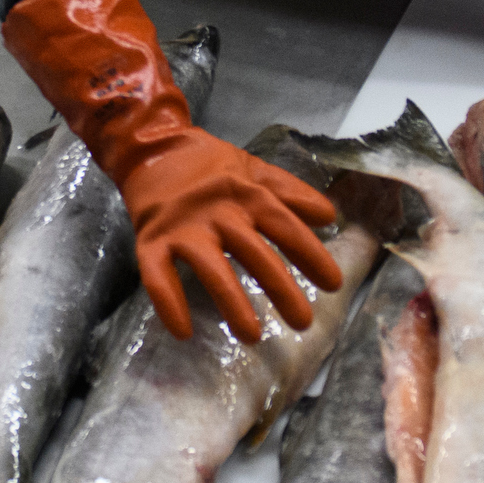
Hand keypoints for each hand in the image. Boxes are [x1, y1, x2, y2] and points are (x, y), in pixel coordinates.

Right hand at [1, 0, 341, 338]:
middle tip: (303, 322)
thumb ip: (290, 193)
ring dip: (231, 302)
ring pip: (210, 268)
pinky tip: (182, 332)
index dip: (311, 255)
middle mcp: (218, 212)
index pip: (285, 226)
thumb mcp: (253, 171)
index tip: (333, 285)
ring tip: (252, 335)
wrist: (150, 147)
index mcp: (247, 195)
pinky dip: (167, 303)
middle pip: (254, 252)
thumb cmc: (208, 166)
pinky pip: (157, 275)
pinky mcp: (151, 241)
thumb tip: (330, 216)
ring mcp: (183, 228)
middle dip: (281, 288)